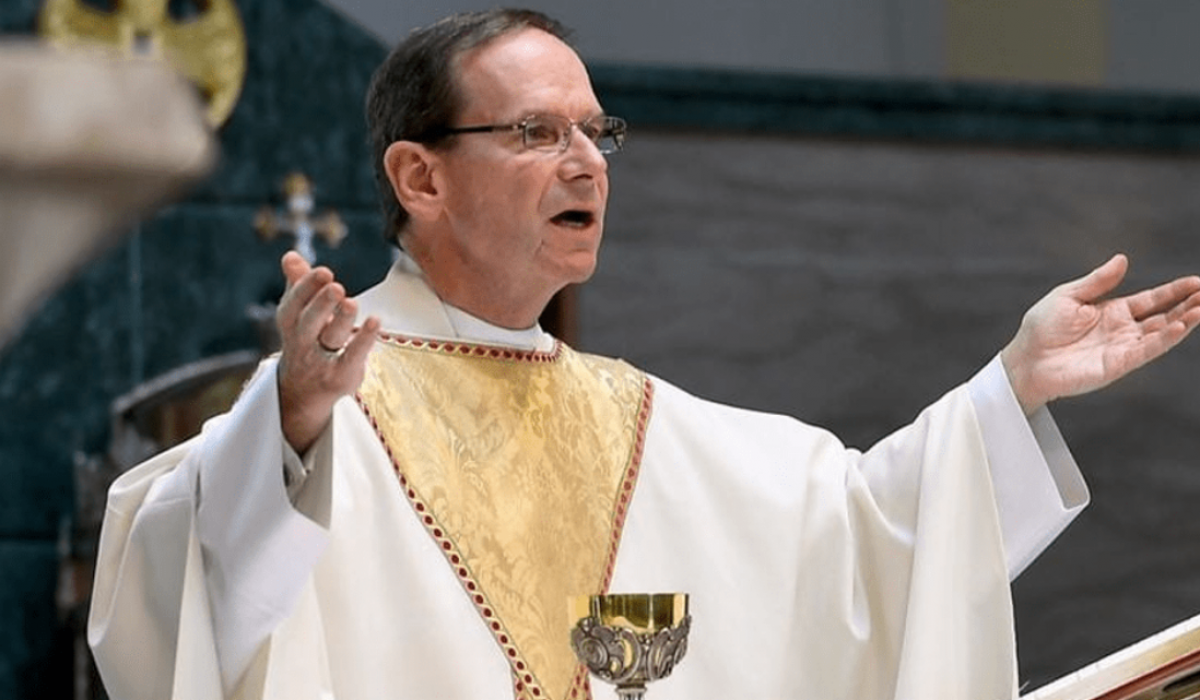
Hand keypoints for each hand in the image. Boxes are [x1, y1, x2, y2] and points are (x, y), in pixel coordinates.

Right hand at [276, 251, 379, 452]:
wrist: (302, 393)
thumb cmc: (305, 341)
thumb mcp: (298, 315)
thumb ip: (297, 284)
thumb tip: (290, 255)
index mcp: (290, 324)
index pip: (293, 305)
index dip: (306, 288)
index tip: (323, 271)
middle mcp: (302, 343)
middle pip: (309, 322)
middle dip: (322, 303)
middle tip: (336, 286)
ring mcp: (321, 361)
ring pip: (331, 338)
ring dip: (341, 319)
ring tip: (352, 302)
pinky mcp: (341, 375)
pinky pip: (353, 357)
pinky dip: (364, 340)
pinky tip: (375, 320)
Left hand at [1001, 254, 1199, 413]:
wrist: (1025, 359)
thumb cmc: (1041, 328)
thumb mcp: (1069, 295)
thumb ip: (1098, 281)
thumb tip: (1123, 259)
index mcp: (1112, 311)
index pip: (1151, 300)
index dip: (1174, 292)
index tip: (1197, 282)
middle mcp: (1122, 330)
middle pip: (1163, 316)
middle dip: (1187, 305)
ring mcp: (1122, 348)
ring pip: (1160, 334)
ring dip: (1183, 321)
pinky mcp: (1117, 364)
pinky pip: (1145, 351)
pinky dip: (1164, 339)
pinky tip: (1180, 326)